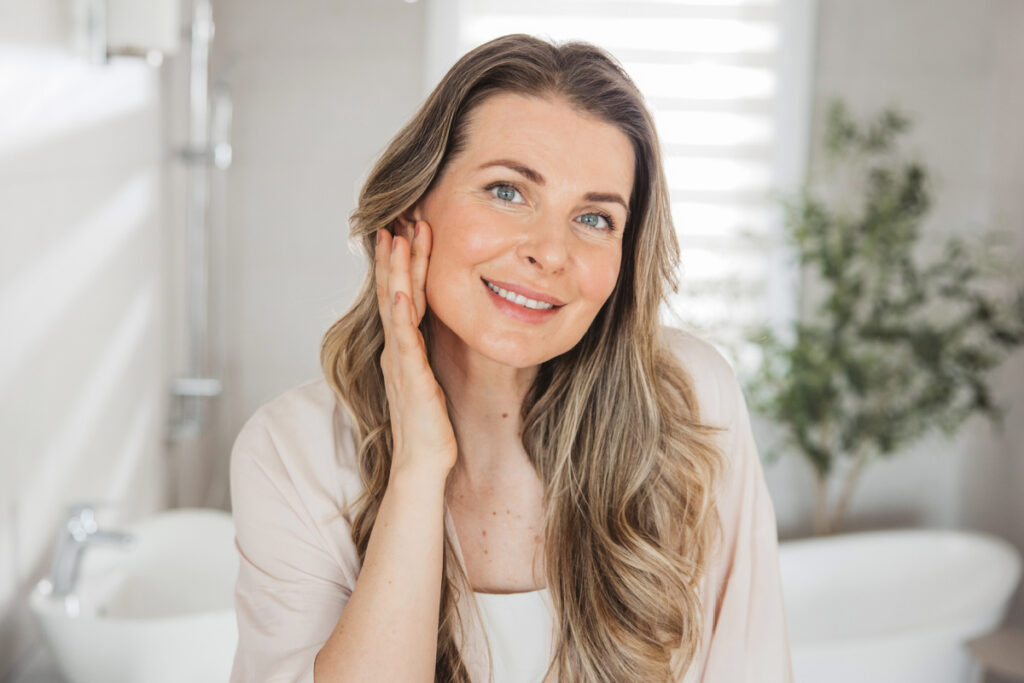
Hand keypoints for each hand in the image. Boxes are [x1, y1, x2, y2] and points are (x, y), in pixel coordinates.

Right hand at [375, 220, 458, 477]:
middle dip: (399, 255)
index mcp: (405, 348)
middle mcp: (398, 350)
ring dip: (397, 273)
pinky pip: (404, 342)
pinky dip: (400, 317)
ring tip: (398, 240)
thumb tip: (442, 334)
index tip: (410, 231)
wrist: (423, 463)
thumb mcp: (432, 379)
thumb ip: (432, 354)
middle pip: (395, 292)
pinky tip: (401, 295)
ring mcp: (401, 363)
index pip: (404, 296)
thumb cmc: (431, 425)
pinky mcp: (410, 380)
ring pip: (396, 307)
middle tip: (401, 219)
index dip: (406, 263)